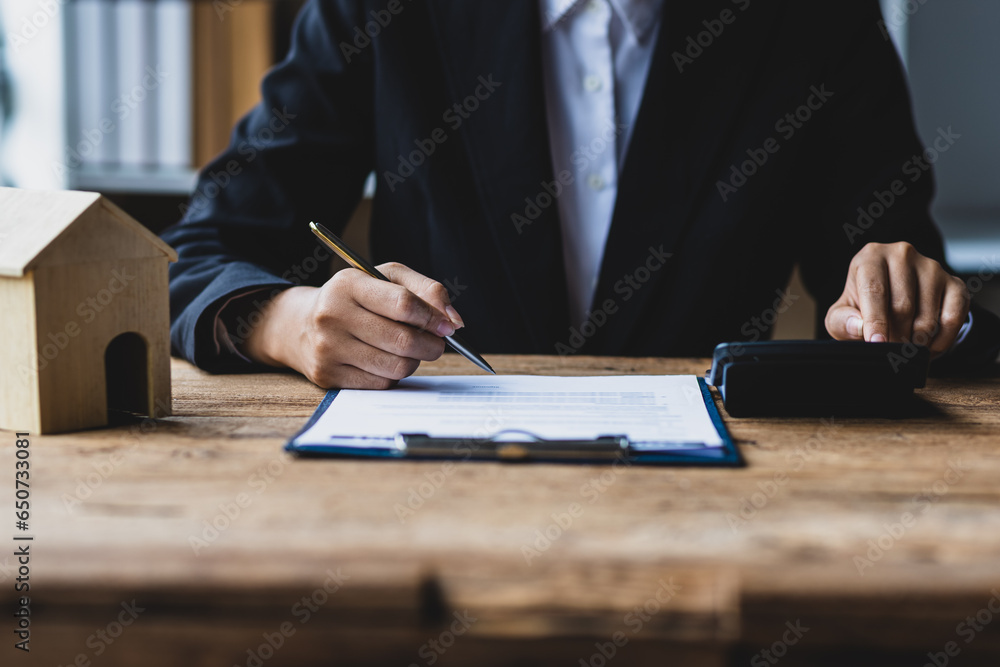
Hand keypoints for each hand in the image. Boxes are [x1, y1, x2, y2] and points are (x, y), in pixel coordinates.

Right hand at [243, 263, 463, 388]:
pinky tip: (387, 361)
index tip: (448, 326)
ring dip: (414, 361)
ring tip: (410, 350)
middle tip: (437, 343)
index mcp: (348, 284)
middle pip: (403, 340)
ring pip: (396, 366)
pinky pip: (382, 383)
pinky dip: (394, 375)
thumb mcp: (386, 278)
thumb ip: (426, 289)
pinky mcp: (328, 376)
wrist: (301, 324)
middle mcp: (333, 315)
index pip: (403, 304)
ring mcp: (328, 348)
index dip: (433, 317)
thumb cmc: (355, 298)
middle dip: (432, 345)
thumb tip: (454, 321)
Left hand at [825, 242, 969, 355]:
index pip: (875, 290)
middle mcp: (903, 255)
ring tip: (905, 351)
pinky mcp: (954, 283)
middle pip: (903, 305)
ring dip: (917, 342)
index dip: (875, 321)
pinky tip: (928, 348)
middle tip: (890, 354)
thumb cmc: (861, 307)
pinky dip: (941, 340)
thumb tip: (858, 326)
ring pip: (928, 315)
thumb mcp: (840, 315)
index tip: (876, 343)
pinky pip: (953, 318)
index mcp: (871, 257)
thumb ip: (841, 321)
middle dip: (896, 336)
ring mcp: (932, 267)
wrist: (890, 301)